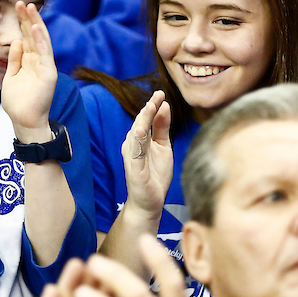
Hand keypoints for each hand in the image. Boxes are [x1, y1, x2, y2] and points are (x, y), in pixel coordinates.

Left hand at [1, 3, 58, 137]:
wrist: (24, 121)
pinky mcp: (49, 74)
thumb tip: (16, 41)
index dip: (22, 22)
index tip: (17, 7)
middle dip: (28, 19)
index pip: (27, 37)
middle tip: (22, 2)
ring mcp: (45, 67)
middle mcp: (39, 61)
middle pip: (34, 35)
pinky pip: (45, 54)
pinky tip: (36, 28)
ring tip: (30, 8)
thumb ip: (14, 60)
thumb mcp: (11, 76)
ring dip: (36, 24)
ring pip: (41, 41)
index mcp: (30, 61)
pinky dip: (40, 41)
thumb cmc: (17, 102)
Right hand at [121, 91, 173, 220]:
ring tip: (151, 106)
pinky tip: (142, 130)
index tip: (161, 93)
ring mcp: (132, 156)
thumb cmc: (155, 176)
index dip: (153, 105)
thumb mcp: (163, 148)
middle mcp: (133, 145)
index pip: (146, 118)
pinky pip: (135, 152)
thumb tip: (165, 106)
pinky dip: (138, 140)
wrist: (149, 203)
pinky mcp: (133, 168)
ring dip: (143, 119)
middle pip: (140, 122)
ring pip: (137, 133)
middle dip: (149, 108)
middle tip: (158, 94)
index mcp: (140, 139)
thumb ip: (162, 128)